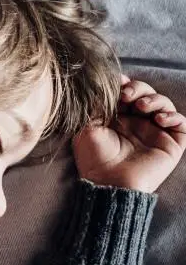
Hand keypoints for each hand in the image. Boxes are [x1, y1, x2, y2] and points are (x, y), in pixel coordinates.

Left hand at [72, 75, 185, 192]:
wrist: (108, 183)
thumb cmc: (94, 157)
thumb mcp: (88, 126)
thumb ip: (98, 104)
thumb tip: (106, 84)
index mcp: (118, 117)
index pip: (128, 92)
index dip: (125, 84)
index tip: (118, 81)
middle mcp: (138, 123)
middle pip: (147, 93)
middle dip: (139, 88)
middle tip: (127, 95)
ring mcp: (155, 133)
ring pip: (165, 105)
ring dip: (155, 99)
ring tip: (141, 106)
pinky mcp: (171, 145)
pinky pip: (182, 125)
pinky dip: (174, 117)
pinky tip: (160, 119)